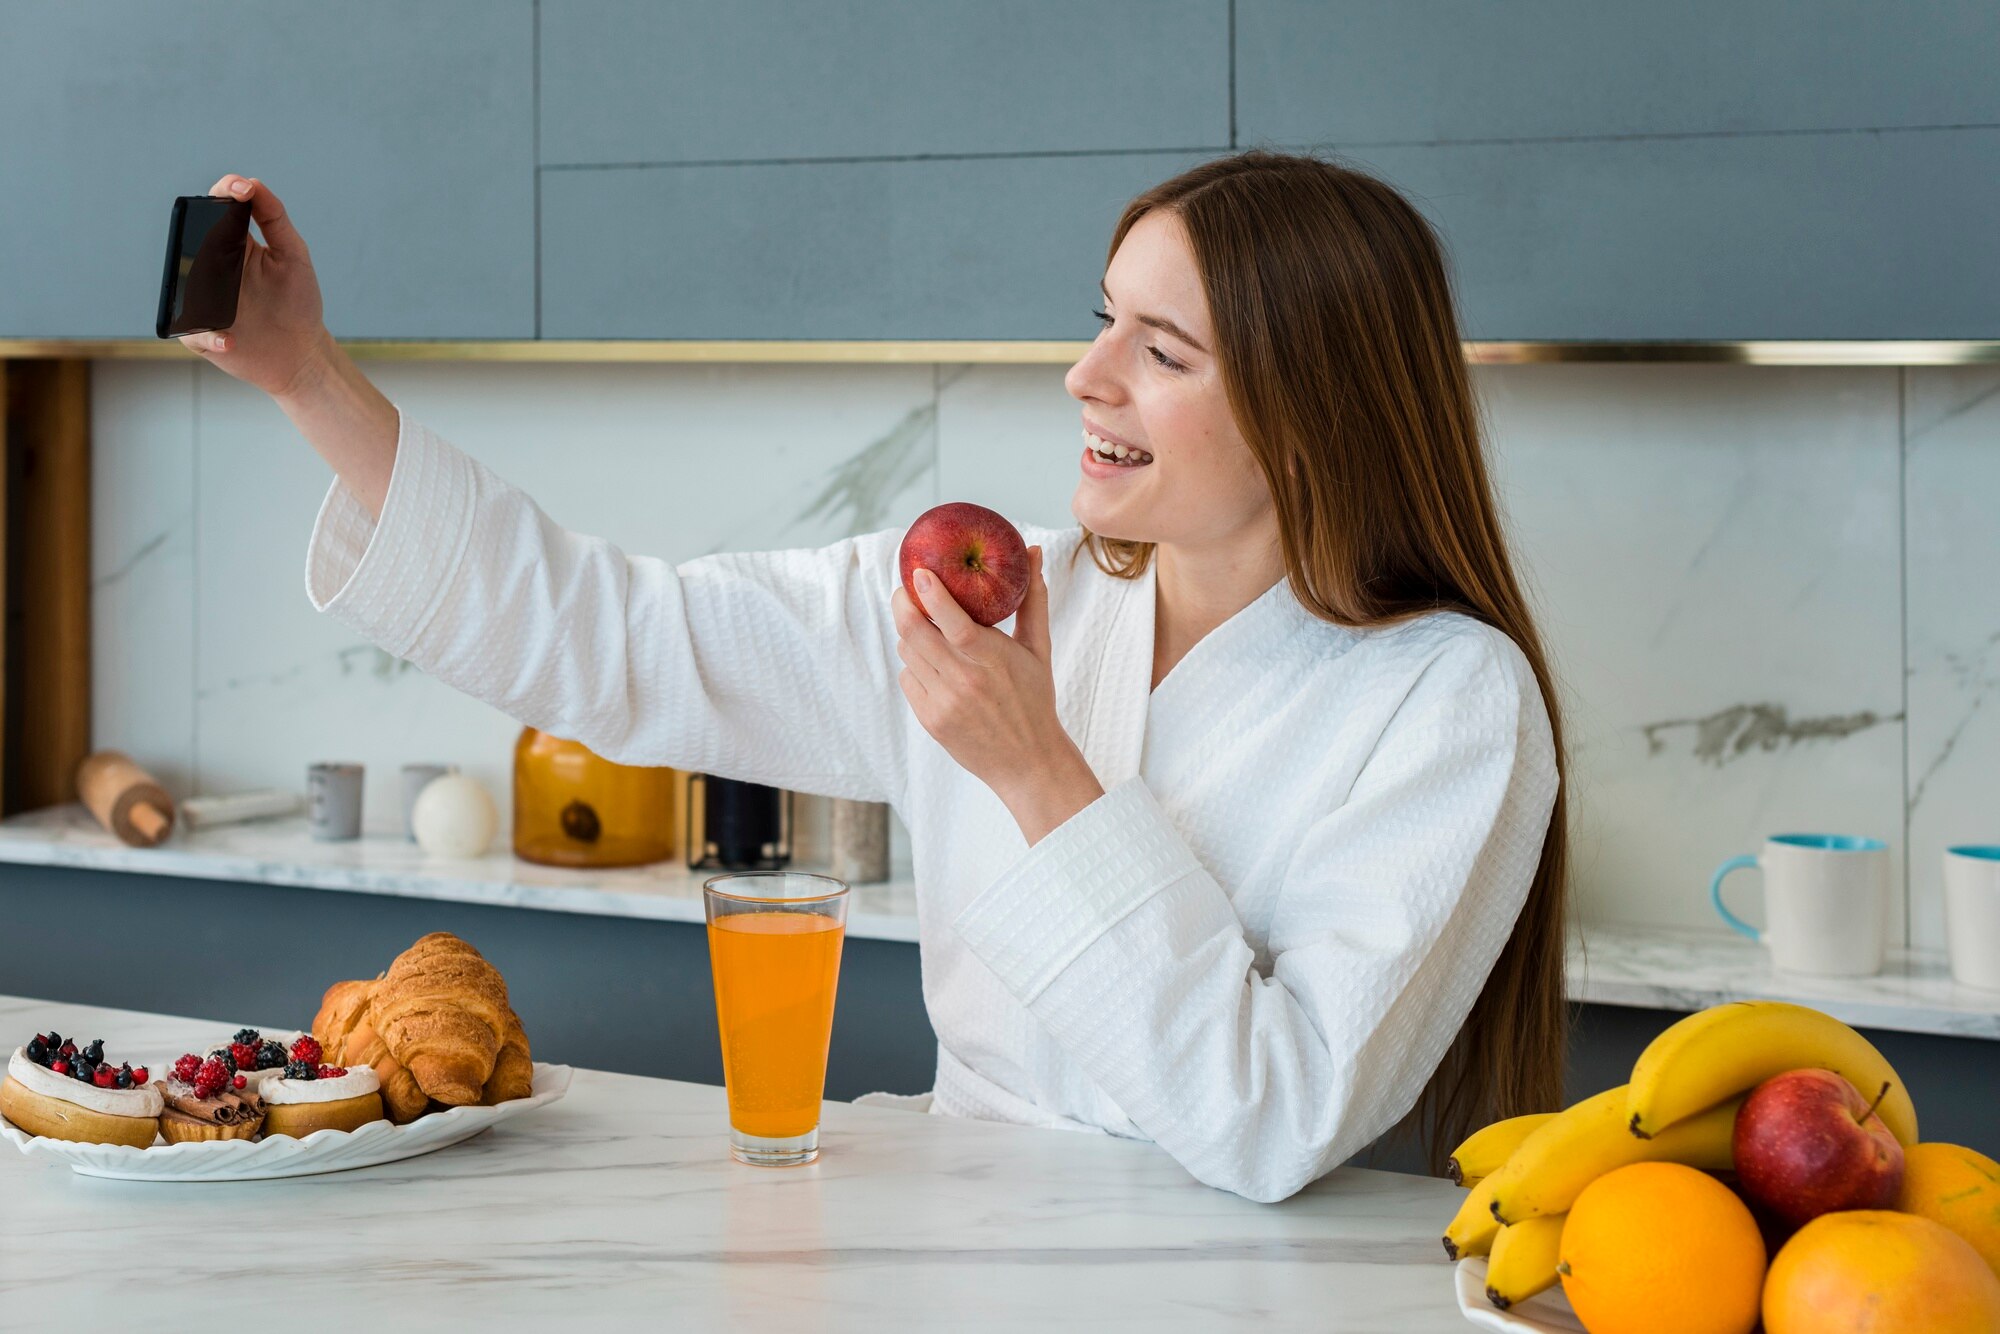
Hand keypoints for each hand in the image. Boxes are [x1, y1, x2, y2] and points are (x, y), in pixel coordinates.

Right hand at [179, 175, 334, 400]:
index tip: (241, 190)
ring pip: (181, 285)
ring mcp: (200, 300)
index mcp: (231, 245)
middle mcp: (210, 268)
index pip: (216, 210)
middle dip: (198, 236)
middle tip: (219, 237)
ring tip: (220, 295)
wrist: (300, 353)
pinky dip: (210, 335)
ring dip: (195, 288)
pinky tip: (230, 340)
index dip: (224, 192)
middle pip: (190, 241)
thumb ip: (275, 219)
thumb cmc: (297, 302)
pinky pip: (192, 330)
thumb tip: (253, 184)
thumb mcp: (293, 256)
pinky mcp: (199, 334)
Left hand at [893, 547, 1103, 843]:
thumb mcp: (1038, 649)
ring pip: (907, 653)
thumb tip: (1034, 551)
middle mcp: (964, 682)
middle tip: (904, 589)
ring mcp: (943, 703)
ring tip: (927, 629)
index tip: (918, 572)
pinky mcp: (929, 720)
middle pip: (914, 633)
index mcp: (993, 660)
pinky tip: (935, 666)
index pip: (953, 623)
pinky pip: (908, 679)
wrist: (1028, 761)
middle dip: (902, 604)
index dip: (931, 595)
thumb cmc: (1034, 699)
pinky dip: (916, 666)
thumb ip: (1033, 599)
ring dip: (911, 635)